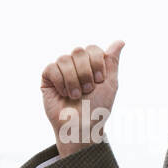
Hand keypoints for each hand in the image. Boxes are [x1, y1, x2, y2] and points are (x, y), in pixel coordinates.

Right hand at [40, 41, 123, 156]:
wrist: (81, 126)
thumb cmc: (97, 108)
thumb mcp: (110, 83)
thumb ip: (112, 61)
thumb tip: (120, 41)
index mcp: (91, 64)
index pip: (93, 49)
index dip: (96, 63)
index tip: (99, 80)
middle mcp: (75, 65)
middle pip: (78, 51)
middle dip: (85, 72)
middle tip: (87, 90)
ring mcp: (61, 71)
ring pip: (64, 59)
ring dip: (73, 80)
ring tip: (75, 95)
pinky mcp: (47, 79)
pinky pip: (51, 68)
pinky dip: (60, 82)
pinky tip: (63, 94)